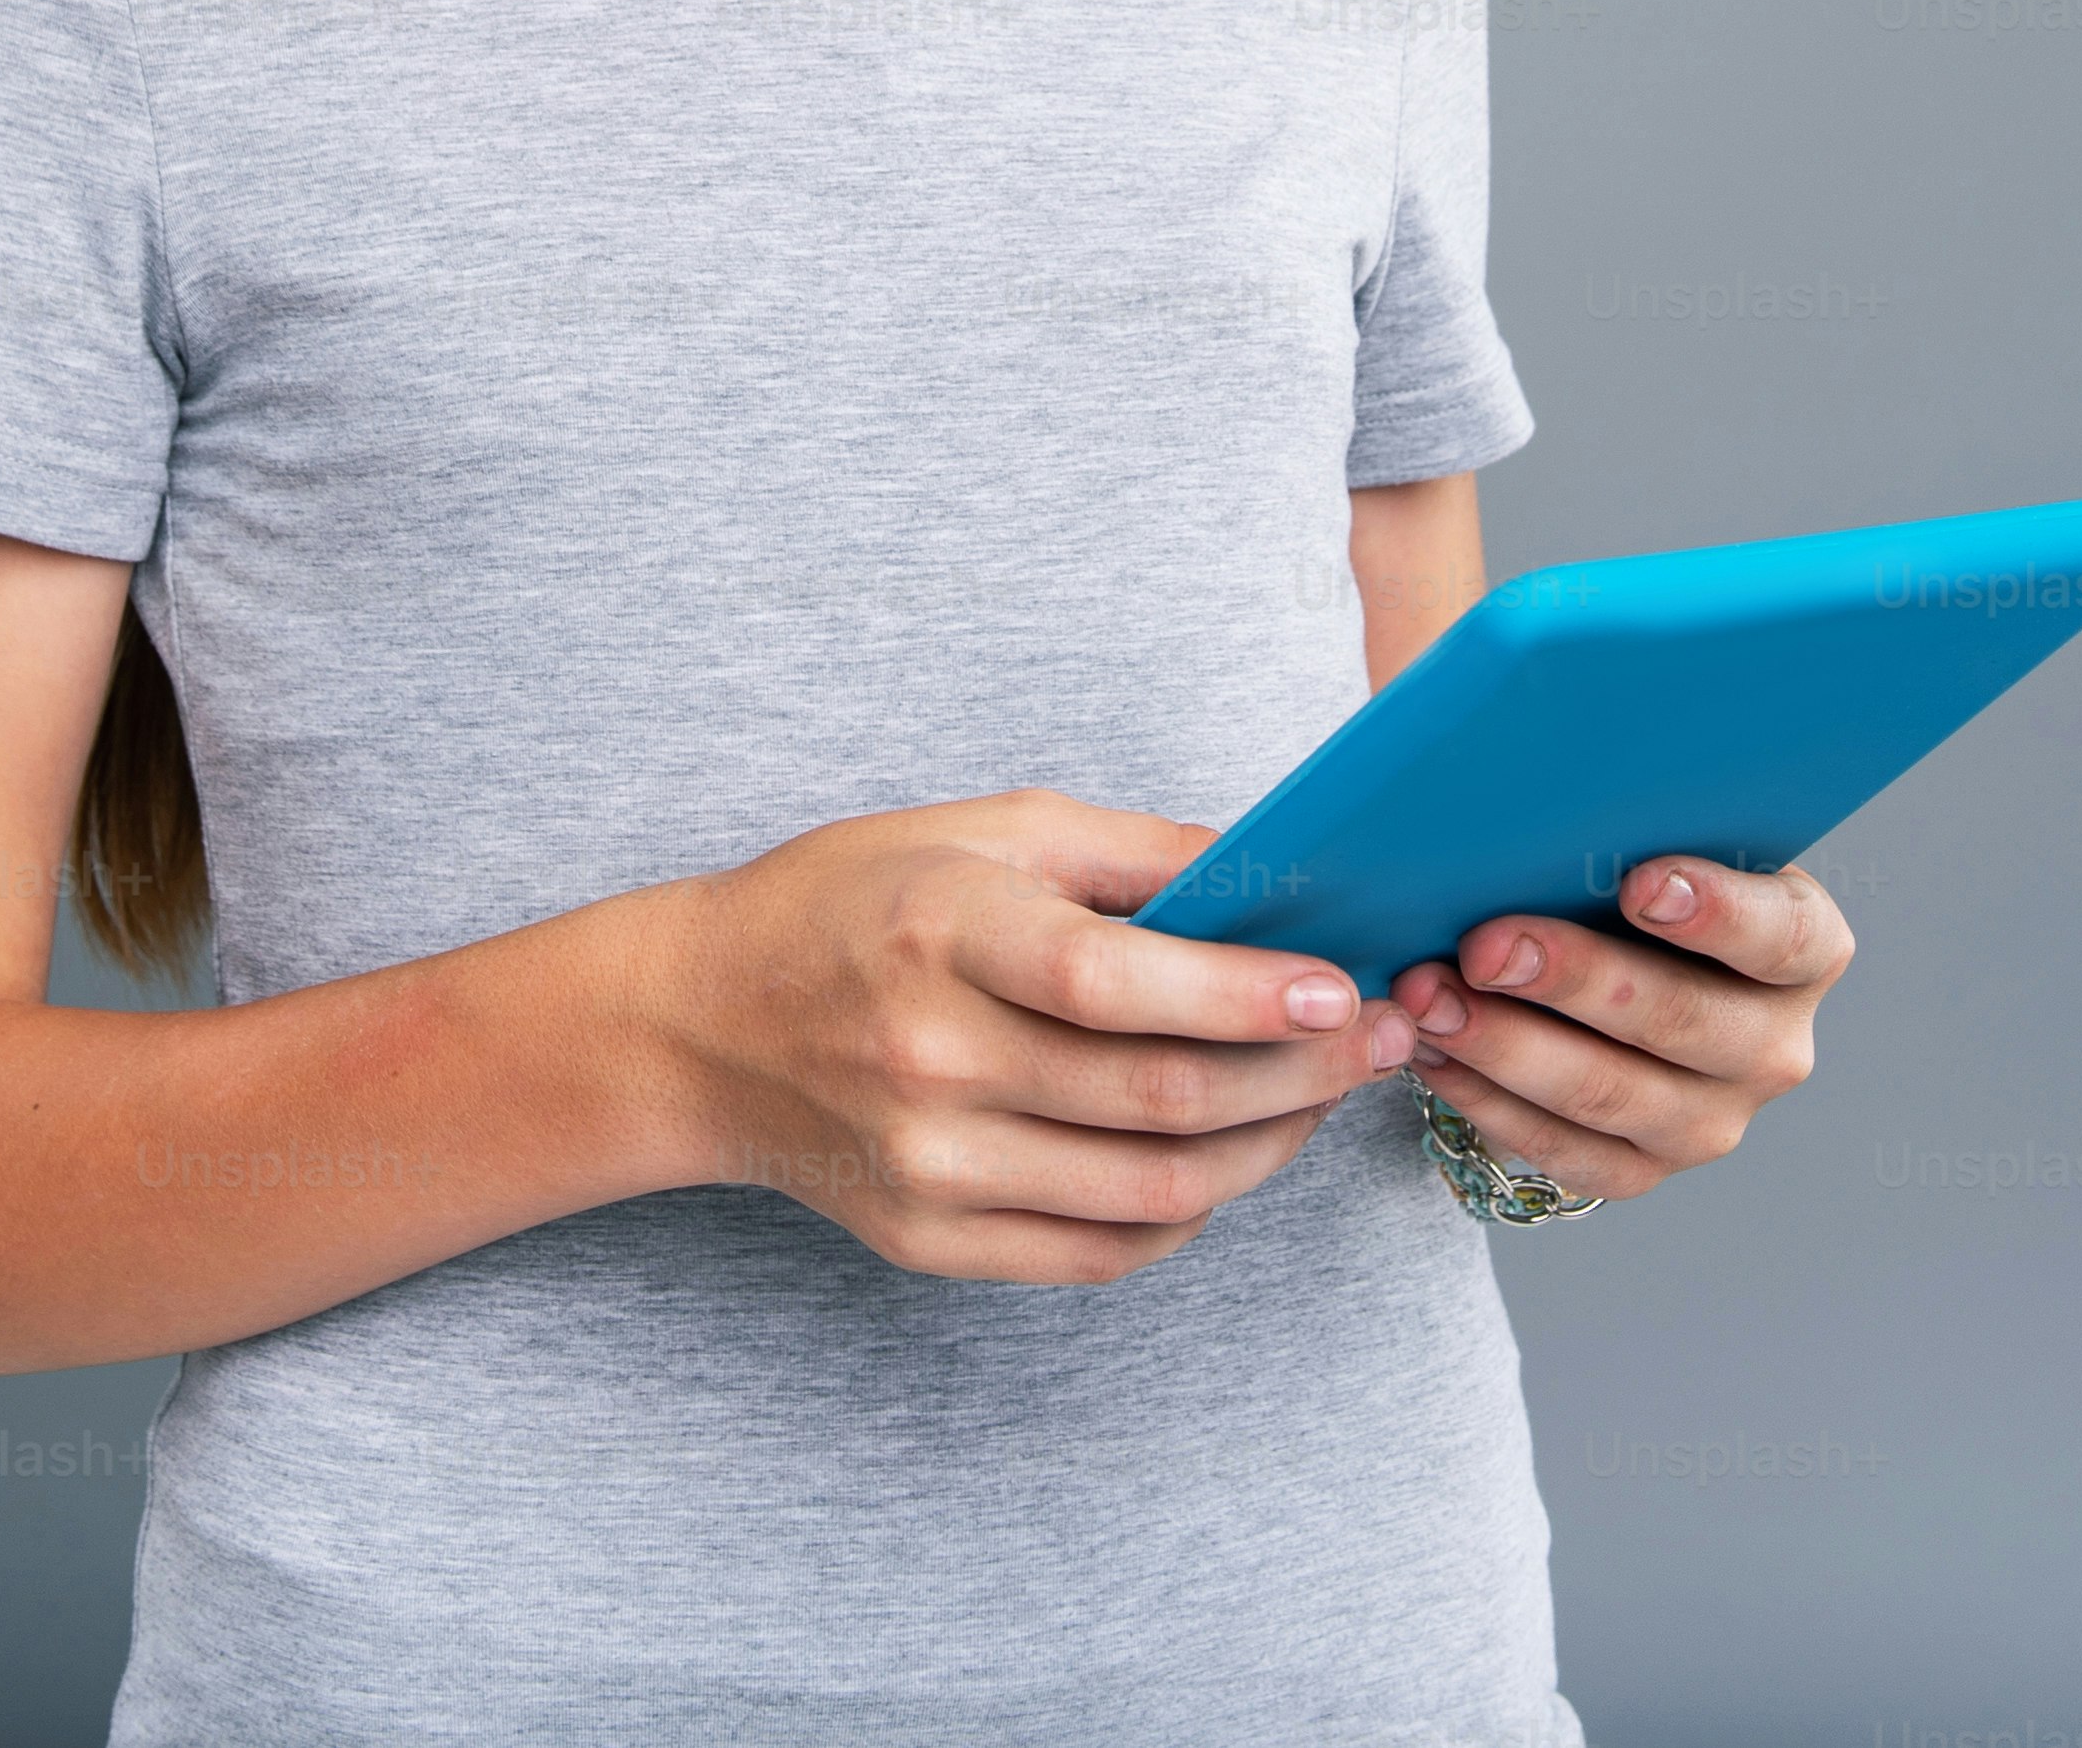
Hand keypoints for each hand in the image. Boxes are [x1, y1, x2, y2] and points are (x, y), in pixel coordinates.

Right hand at [643, 789, 1427, 1285]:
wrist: (704, 1024)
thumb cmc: (855, 902)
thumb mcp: (985, 828)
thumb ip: (1137, 854)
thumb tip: (1284, 881)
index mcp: (944, 933)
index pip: (1113, 983)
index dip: (1243, 996)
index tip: (1340, 989)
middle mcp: (932, 1060)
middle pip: (1158, 1098)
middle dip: (1300, 1075)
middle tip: (1377, 1040)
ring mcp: (929, 1166)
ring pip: (1154, 1191)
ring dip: (1268, 1148)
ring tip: (1317, 1097)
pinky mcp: (930, 1240)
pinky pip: (1103, 1253)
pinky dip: (1190, 1212)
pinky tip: (1224, 1156)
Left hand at [1388, 857, 1853, 1204]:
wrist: (1610, 959)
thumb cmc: (1624, 873)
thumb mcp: (1649, 834)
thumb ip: (1620, 818)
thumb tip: (1528, 790)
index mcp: (1804, 949)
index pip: (1782, 936)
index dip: (1718, 913)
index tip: (1639, 882)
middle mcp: (1771, 1046)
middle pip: (1682, 1021)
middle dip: (1573, 981)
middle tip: (1486, 946)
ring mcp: (1711, 1119)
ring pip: (1612, 1096)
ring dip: (1509, 1047)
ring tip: (1431, 999)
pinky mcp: (1642, 1167)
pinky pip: (1563, 1150)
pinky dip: (1488, 1101)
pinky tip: (1432, 1052)